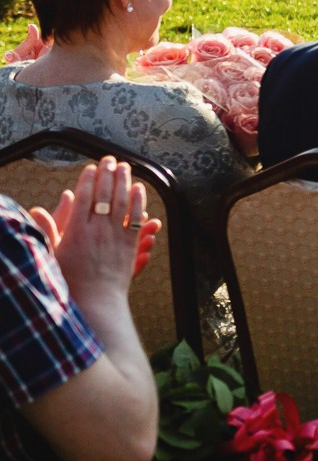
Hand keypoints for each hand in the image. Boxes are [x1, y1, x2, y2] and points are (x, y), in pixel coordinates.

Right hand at [34, 160, 155, 301]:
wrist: (95, 300)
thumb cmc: (69, 279)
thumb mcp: (52, 254)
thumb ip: (47, 230)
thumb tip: (35, 210)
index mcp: (76, 232)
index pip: (83, 199)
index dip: (88, 180)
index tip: (91, 167)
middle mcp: (97, 231)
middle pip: (104, 195)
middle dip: (107, 174)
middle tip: (110, 159)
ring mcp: (115, 236)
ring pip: (122, 202)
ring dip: (124, 181)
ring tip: (125, 167)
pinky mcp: (129, 244)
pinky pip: (135, 217)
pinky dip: (138, 201)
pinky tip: (139, 188)